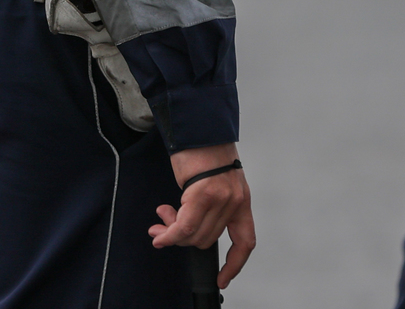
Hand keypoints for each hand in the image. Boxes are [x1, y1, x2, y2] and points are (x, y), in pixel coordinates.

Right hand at [151, 143, 253, 288]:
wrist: (199, 127)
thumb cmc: (205, 151)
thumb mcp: (216, 182)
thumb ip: (207, 206)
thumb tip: (184, 231)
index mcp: (242, 200)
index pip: (245, 241)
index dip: (235, 264)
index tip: (223, 278)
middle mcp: (235, 202)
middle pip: (208, 240)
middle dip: (183, 239)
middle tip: (165, 227)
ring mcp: (220, 199)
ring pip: (194, 236)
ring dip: (173, 234)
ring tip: (161, 220)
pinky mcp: (202, 195)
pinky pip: (183, 227)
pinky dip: (169, 234)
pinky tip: (159, 232)